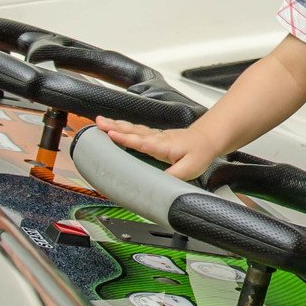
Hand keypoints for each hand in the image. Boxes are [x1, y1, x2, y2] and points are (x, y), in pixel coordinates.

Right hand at [94, 116, 216, 181]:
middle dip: (114, 127)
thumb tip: (158, 183)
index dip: (126, 138)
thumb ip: (172, 176)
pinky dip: (123, 128)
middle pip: (133, 131)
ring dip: (116, 125)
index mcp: (163, 146)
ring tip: (100, 122)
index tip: (111, 134)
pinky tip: (115, 127)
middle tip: (98, 123)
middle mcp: (157, 138)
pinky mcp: (155, 137)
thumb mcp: (189, 169)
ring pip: (133, 129)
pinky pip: (136, 131)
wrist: (207, 139)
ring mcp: (155, 136)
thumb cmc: (199, 153)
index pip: (141, 142)